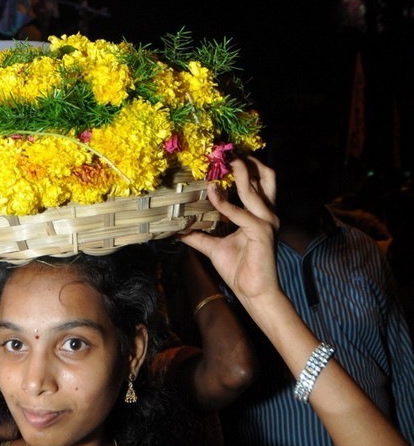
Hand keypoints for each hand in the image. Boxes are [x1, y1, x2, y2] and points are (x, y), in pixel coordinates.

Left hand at [179, 158, 280, 310]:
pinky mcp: (261, 231)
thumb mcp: (214, 248)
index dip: (244, 166)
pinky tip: (212, 194)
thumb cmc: (240, 270)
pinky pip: (239, 212)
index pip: (257, 182)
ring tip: (224, 162)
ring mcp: (266, 221)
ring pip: (254, 188)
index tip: (223, 156)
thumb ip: (199, 236)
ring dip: (239, 172)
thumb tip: (178, 229)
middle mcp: (267, 213)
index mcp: (260, 214)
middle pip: (267, 176)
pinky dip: (224, 203)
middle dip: (250, 161)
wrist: (254, 293)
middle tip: (228, 152)